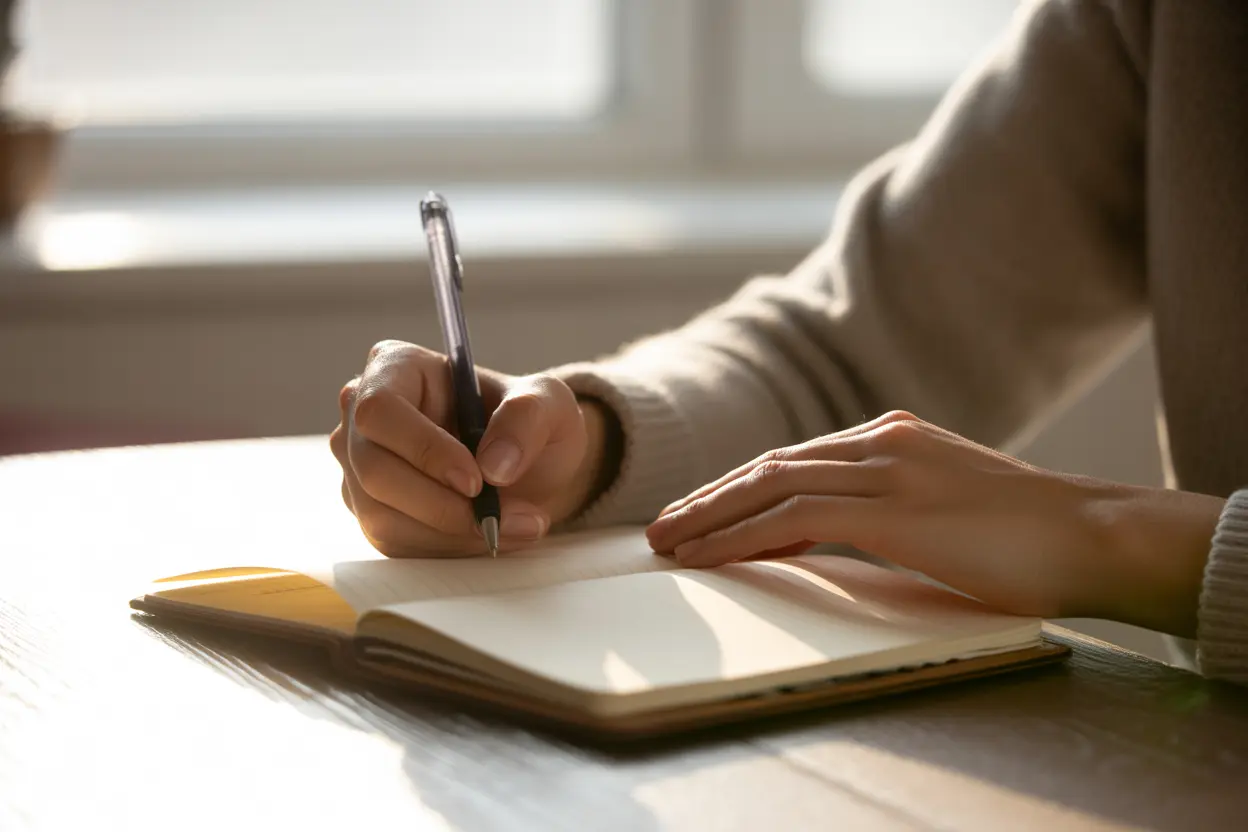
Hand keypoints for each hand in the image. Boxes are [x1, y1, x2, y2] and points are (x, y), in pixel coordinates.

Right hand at [330, 340, 614, 556]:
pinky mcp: (373, 512)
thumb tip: (494, 466)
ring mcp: (362, 467)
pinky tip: (490, 534)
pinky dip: (449, 547)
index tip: (476, 480)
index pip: (380, 410)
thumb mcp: (549, 404)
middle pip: (373, 470)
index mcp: (396, 368)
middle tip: (501, 517)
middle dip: (441, 505)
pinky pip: (397, 543)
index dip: (423, 449)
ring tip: (514, 526)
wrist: (532, 468)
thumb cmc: (529, 422)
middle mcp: (364, 416)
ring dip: (452, 532)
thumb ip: (526, 420)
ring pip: (381, 515)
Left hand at [646, 411, 1224, 634]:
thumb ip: (895, 505)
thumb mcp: (948, 505)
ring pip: (769, 487)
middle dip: (709, 498)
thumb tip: (847, 530)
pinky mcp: (891, 508)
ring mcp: (885, 469)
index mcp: (892, 437)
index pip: (794, 459)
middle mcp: (880, 441)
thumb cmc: (1031, 536)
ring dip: (710, 518)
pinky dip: (744, 537)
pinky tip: (711, 556)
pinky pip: (794, 520)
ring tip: (667, 545)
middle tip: (661, 528)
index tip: (701, 513)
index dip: (738, 488)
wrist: (1094, 535)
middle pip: (769, 465)